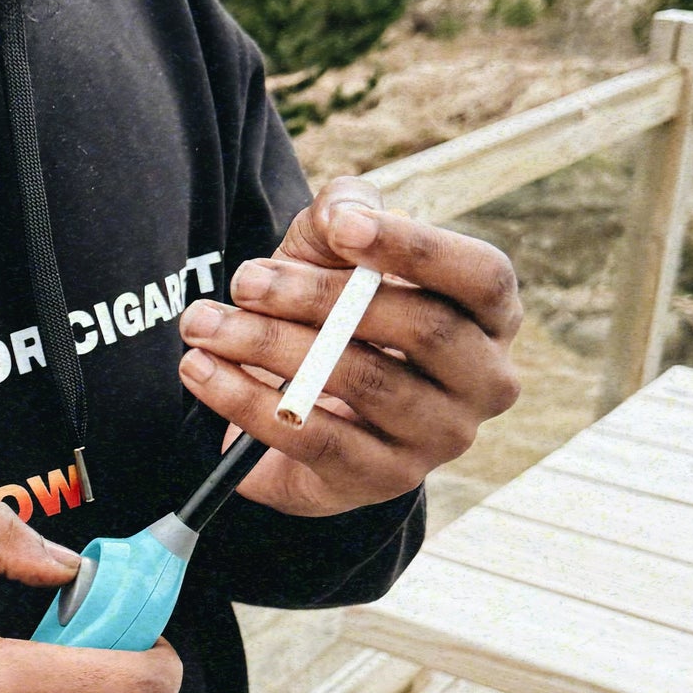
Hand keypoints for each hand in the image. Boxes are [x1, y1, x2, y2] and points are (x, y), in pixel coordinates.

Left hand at [176, 178, 522, 518]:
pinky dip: (246, 401)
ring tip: (202, 323)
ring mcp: (439, 438)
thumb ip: (343, 213)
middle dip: (319, 298)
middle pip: (419, 329)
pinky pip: (314, 439)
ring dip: (268, 346)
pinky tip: (200, 371)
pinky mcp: (383, 480)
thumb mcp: (336, 250)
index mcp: (491, 316)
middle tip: (244, 279)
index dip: (417, 247)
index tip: (340, 227)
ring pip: (360, 382)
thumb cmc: (336, 308)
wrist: (305, 403)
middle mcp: (485, 382)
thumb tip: (341, 212)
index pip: (482, 277)